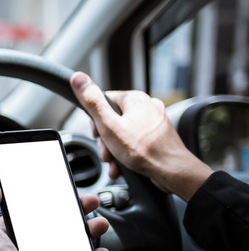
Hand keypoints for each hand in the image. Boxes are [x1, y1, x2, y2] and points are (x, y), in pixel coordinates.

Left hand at [0, 175, 109, 250]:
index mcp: (5, 233)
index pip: (30, 209)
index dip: (49, 197)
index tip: (66, 189)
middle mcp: (21, 246)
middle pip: (53, 223)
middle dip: (74, 212)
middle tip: (90, 205)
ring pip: (67, 242)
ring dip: (86, 232)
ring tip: (98, 227)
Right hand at [70, 72, 211, 201]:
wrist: (172, 171)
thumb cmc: (145, 151)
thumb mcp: (109, 126)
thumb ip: (93, 103)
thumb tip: (79, 79)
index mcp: (136, 99)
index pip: (104, 101)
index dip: (96, 121)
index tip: (98, 134)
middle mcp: (147, 106)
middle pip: (114, 119)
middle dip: (106, 140)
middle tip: (107, 153)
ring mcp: (155, 121)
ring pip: (124, 133)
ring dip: (115, 150)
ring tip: (115, 162)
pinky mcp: (158, 136)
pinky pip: (136, 141)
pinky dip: (127, 153)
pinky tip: (124, 165)